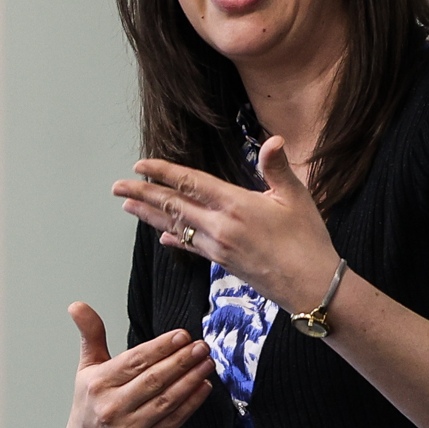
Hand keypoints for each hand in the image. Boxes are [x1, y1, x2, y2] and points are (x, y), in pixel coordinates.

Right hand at [65, 303, 212, 427]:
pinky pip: (173, 420)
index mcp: (98, 384)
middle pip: (153, 380)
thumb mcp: (87, 368)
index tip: (182, 336)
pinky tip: (203, 386)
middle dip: (181, 361)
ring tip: (206, 363)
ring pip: (166, 400)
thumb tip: (77, 305)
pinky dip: (191, 403)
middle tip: (201, 346)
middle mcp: (112, 407)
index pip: (134, 362)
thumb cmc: (92, 403)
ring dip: (190, 380)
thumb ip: (91, 335)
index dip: (161, 348)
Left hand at [112, 137, 339, 319]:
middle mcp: (220, 227)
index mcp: (236, 205)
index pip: (190, 184)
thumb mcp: (297, 198)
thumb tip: (273, 140)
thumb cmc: (308, 241)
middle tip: (117, 186)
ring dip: (150, 216)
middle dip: (143, 194)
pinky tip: (163, 237)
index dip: (163, 173)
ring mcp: (219, 247)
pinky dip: (175, 239)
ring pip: (177, 226)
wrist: (311, 287)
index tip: (140, 165)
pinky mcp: (223, 263)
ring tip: (128, 206)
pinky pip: (192, 247)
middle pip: (174, 205)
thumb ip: (278, 168)